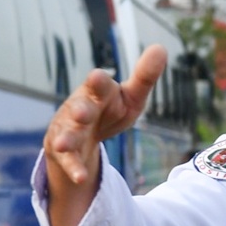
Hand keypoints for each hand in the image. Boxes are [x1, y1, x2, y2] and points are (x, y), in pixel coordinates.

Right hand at [44, 46, 166, 189]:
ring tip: (64, 146)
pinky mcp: (64, 151)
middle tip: (82, 113)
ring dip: (67, 140)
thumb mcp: (131, 97)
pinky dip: (74, 168)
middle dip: (80, 110)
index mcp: (97, 92)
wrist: (85, 135)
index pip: (99, 85)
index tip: (97, 77)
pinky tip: (80, 178)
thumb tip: (161, 47)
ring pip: (67, 134)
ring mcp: (68, 129)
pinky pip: (68, 161)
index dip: (99, 82)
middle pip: (79, 108)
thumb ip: (145, 76)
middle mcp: (79, 108)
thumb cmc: (110, 109)